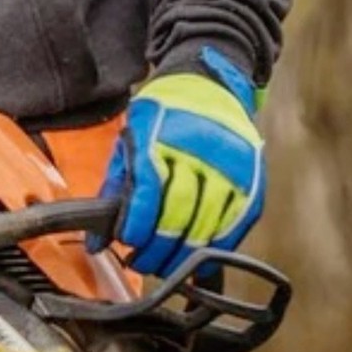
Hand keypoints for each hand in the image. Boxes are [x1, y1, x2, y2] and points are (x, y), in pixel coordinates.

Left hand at [91, 47, 264, 276]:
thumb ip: (116, 188)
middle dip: (156, 249)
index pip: (148, 190)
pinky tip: (196, 260)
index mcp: (161, 137)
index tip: (127, 240)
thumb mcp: (131, 140)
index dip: (137, 224)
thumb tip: (99, 241)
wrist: (211, 86)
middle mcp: (199, 151)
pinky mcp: (252, 181)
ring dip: (182, 257)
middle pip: (178, 214)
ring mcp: (231, 167)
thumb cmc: (165, 117)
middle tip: (141, 261)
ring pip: (207, 227)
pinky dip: (214, 250)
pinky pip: (234, 227)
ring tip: (163, 265)